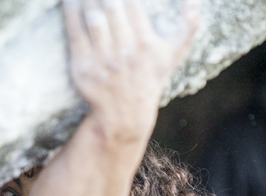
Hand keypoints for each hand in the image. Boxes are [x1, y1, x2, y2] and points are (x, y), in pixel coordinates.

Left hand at [62, 0, 199, 137]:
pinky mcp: (83, 68)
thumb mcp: (174, 56)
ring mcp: (103, 60)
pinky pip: (75, 34)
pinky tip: (69, 0)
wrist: (125, 114)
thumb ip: (188, 27)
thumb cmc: (150, 78)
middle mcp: (125, 52)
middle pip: (111, 7)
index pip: (132, 3)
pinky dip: (70, 13)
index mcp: (146, 44)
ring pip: (92, 18)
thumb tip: (196, 0)